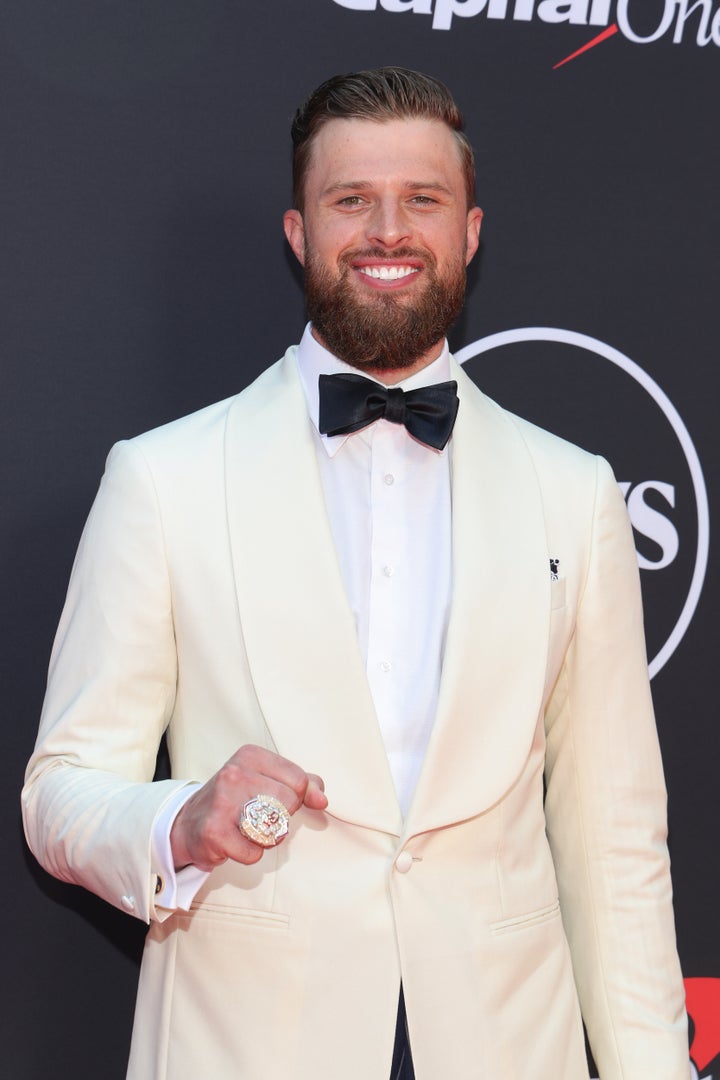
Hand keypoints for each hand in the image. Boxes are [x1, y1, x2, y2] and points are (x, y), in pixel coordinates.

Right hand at [170, 744, 327, 871]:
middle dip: (281, 819)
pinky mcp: (213, 832)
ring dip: (266, 839)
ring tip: (246, 831)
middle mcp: (234, 773)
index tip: (276, 801)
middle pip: (289, 804)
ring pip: (274, 829)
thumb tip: (322, 800)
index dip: (296, 798)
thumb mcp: (267, 780)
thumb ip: (302, 784)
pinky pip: (254, 853)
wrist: (188, 823)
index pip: (299, 780)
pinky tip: (233, 843)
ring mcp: (221, 801)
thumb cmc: (235, 800)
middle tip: (260, 819)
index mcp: (250, 756)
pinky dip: (249, 854)